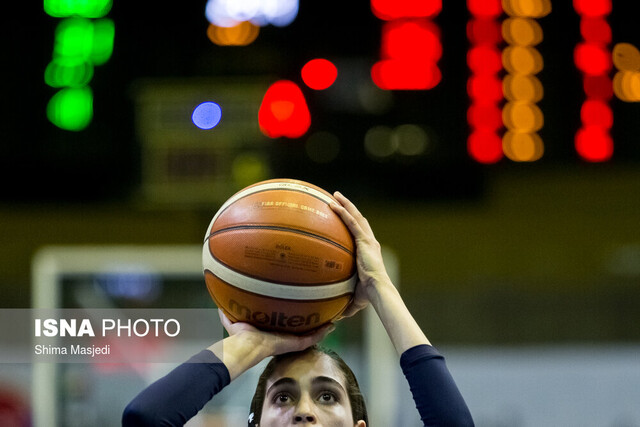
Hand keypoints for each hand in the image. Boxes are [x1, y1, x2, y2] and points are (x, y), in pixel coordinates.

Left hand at [218, 309, 334, 356]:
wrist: (246, 346)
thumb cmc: (240, 335)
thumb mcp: (234, 320)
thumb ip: (228, 312)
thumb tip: (219, 302)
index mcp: (272, 331)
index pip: (285, 324)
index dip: (292, 317)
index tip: (299, 308)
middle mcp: (283, 336)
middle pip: (300, 329)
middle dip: (310, 321)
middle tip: (319, 311)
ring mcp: (292, 341)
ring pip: (311, 334)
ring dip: (321, 327)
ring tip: (332, 317)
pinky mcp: (297, 343)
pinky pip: (313, 338)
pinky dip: (323, 332)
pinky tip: (332, 325)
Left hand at [330, 191, 391, 318]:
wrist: (378, 291)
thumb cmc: (369, 296)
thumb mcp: (355, 298)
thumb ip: (345, 303)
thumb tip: (334, 318)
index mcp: (369, 252)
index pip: (361, 234)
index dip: (354, 224)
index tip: (344, 217)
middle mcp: (370, 243)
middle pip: (359, 220)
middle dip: (349, 208)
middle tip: (337, 199)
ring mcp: (367, 240)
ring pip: (356, 216)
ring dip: (345, 204)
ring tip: (334, 194)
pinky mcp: (364, 240)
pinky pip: (351, 222)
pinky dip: (342, 211)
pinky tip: (332, 204)